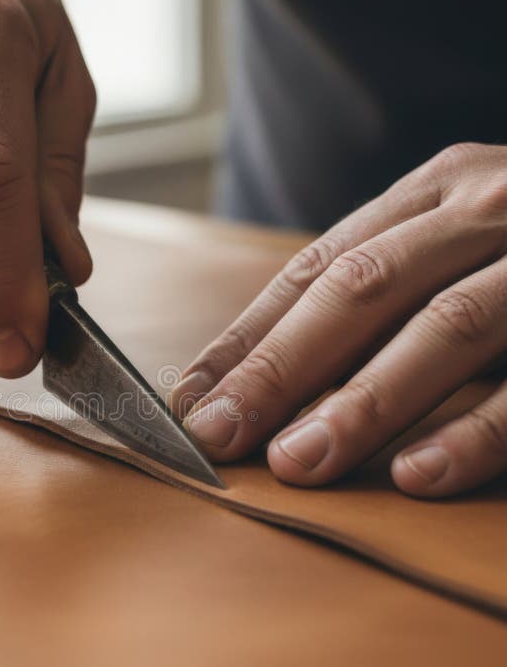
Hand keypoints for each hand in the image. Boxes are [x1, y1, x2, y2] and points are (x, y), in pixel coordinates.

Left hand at [172, 142, 506, 497]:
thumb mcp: (449, 239)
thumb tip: (249, 370)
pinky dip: (477, 432)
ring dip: (363, 405)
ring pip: (445, 329)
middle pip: (361, 293)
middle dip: (281, 370)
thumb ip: (371, 289)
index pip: (314, 271)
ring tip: (296, 463)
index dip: (248, 338)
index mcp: (434, 191)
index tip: (190, 399)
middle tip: (217, 435)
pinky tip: (418, 476)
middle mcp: (488, 208)